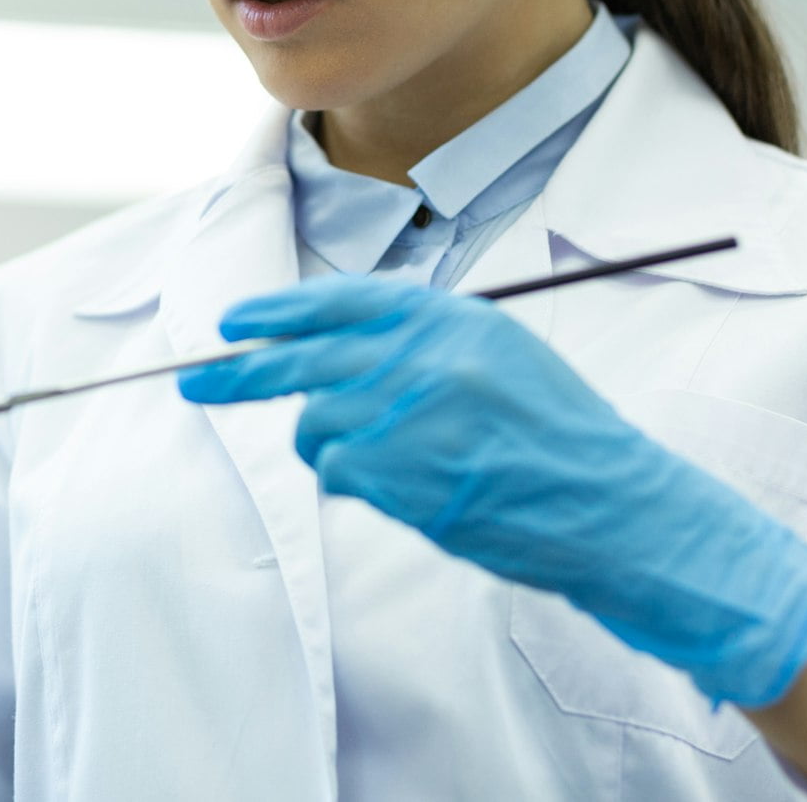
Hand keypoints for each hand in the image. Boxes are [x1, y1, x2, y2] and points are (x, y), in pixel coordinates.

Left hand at [178, 274, 806, 707]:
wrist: (612, 504)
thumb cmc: (553, 431)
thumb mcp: (495, 352)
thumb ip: (417, 339)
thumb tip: (324, 347)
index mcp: (450, 319)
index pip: (341, 301)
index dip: (279, 313)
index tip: (235, 323)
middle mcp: (426, 359)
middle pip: (301, 360)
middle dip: (239, 372)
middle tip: (193, 381)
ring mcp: (414, 421)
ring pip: (316, 427)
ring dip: (333, 445)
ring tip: (396, 459)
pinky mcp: (409, 479)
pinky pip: (344, 475)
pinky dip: (360, 483)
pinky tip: (412, 487)